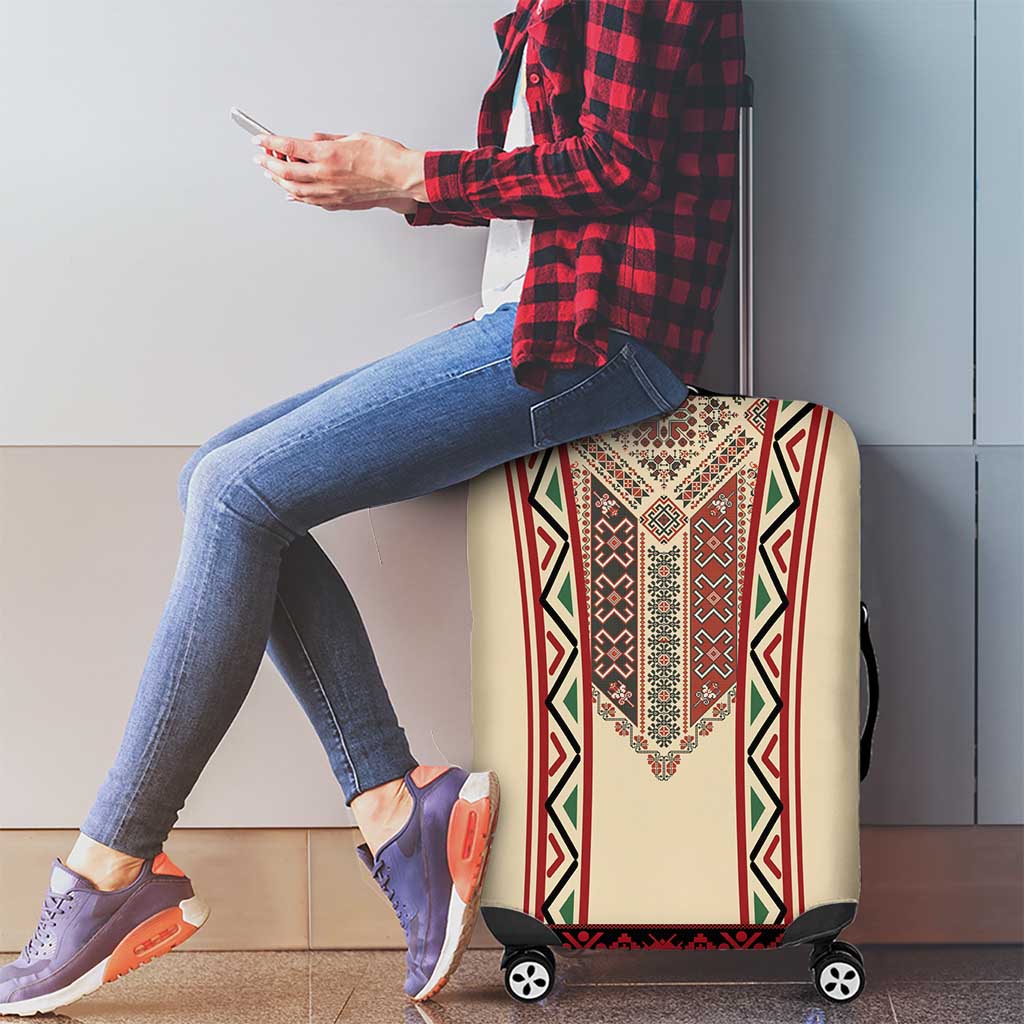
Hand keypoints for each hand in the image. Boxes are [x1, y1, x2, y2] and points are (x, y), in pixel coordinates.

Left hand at [253, 131, 424, 212]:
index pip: (289, 148)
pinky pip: (311, 201)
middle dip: (269, 164)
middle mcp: (326, 176)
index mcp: (328, 155)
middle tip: (260, 158)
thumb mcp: (353, 137)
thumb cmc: (384, 156)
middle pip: (286, 172)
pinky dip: (296, 197)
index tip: (260, 139)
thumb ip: (328, 140)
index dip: (270, 142)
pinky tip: (290, 194)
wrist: (402, 178)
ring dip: (279, 182)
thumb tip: (311, 140)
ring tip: (271, 175)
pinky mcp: (339, 202)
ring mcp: (331, 192)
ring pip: (295, 190)